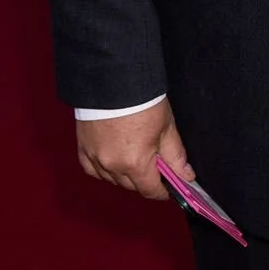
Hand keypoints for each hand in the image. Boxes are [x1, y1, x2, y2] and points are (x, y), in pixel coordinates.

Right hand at [76, 99, 192, 198]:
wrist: (112, 78)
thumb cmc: (140, 99)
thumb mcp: (166, 127)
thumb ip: (176, 156)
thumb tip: (186, 175)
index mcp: (136, 163)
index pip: (151, 191)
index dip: (163, 191)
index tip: (169, 186)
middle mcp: (113, 165)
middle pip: (132, 186)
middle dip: (145, 180)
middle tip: (154, 165)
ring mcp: (95, 158)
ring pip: (112, 179)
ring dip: (124, 175)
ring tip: (133, 157)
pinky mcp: (82, 148)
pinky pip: (92, 170)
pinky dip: (102, 169)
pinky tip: (112, 159)